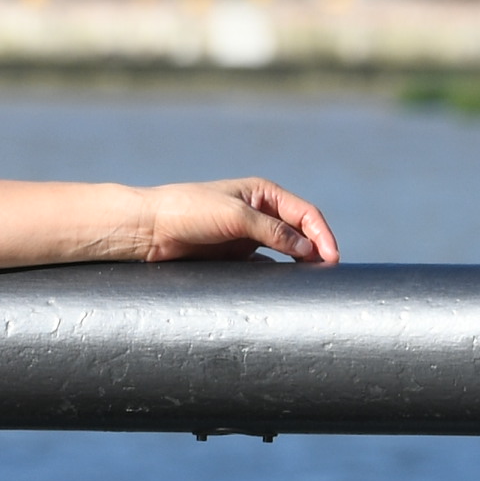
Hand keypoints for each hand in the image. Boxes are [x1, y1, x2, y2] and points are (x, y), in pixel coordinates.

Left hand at [137, 179, 338, 265]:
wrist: (148, 229)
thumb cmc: (188, 211)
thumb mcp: (235, 217)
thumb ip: (272, 231)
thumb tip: (308, 249)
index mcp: (263, 194)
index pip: (305, 213)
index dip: (322, 234)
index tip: (332, 257)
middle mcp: (259, 213)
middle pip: (299, 233)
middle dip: (316, 250)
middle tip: (328, 273)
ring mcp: (247, 236)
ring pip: (284, 251)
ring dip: (299, 265)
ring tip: (312, 282)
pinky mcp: (234, 257)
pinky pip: (264, 267)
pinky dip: (276, 276)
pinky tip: (284, 287)